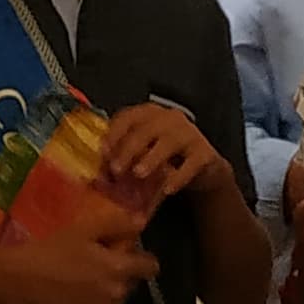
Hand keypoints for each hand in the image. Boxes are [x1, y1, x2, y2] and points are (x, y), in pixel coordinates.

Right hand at [0, 213, 159, 303]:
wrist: (22, 279)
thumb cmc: (52, 249)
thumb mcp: (85, 229)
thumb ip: (118, 224)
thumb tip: (142, 221)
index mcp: (118, 268)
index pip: (150, 266)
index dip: (142, 259)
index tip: (129, 254)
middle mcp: (117, 294)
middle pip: (132, 282)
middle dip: (121, 272)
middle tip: (97, 263)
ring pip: (117, 298)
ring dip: (109, 289)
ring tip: (84, 279)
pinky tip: (77, 294)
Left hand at [99, 102, 229, 204]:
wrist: (203, 169)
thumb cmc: (164, 159)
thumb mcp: (142, 154)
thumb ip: (123, 158)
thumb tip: (98, 175)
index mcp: (149, 114)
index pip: (127, 117)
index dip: (113, 134)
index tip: (101, 152)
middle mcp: (169, 118)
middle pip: (145, 129)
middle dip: (128, 149)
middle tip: (116, 169)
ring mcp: (189, 133)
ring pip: (169, 142)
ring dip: (151, 158)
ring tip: (139, 174)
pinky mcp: (205, 152)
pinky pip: (192, 163)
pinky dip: (178, 176)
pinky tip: (167, 189)